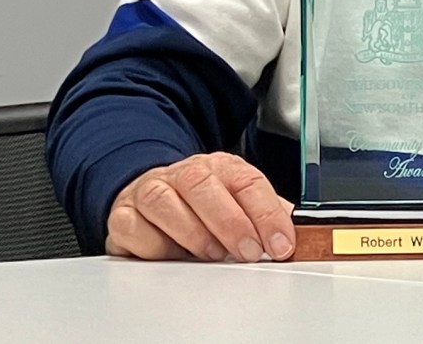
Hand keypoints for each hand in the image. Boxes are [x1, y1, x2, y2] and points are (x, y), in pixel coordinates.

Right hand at [106, 152, 295, 261]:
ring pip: (165, 201)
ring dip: (192, 232)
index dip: (267, 213)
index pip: (247, 181)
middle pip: (204, 184)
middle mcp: (185, 174)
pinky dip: (154, 245)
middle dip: (230, 221)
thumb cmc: (202, 201)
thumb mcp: (239, 203)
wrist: (150, 191)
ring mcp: (151, 191)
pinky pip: (133, 227)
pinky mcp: (124, 215)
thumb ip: (267, 214)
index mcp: (221, 168)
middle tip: (248, 251)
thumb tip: (298, 232)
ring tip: (212, 254)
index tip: (281, 244)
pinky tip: (171, 255)